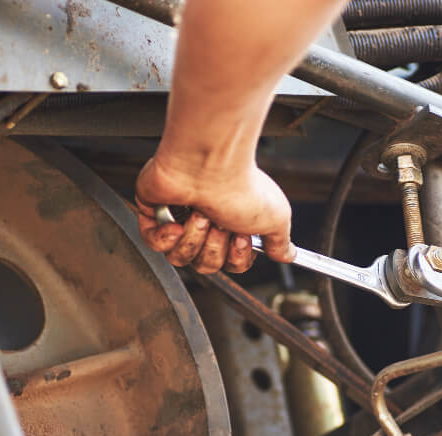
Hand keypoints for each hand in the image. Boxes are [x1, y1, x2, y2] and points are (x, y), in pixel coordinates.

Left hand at [135, 153, 294, 273]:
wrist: (209, 162)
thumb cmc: (241, 186)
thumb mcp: (277, 218)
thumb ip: (280, 241)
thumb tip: (287, 254)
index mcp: (232, 224)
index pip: (230, 263)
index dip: (236, 258)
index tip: (242, 237)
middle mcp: (205, 222)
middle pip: (206, 265)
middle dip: (214, 248)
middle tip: (220, 221)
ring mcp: (178, 218)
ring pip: (180, 257)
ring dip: (193, 239)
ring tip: (200, 213)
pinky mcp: (154, 213)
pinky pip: (155, 245)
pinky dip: (166, 237)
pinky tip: (177, 222)